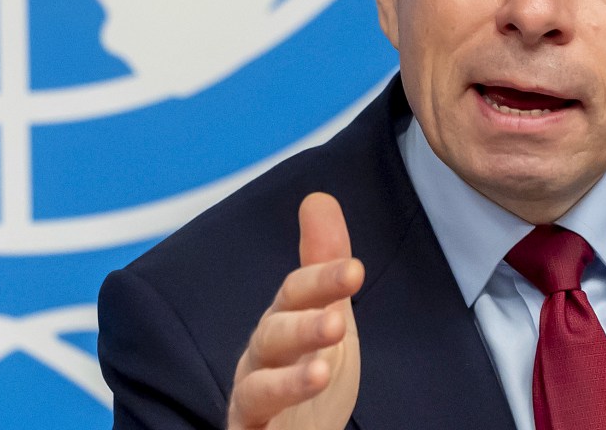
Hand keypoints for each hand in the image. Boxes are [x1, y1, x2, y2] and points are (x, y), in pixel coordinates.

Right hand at [227, 192, 363, 429]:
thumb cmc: (306, 372)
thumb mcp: (325, 316)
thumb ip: (323, 264)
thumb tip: (318, 198)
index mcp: (281, 325)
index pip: (296, 295)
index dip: (323, 280)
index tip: (355, 271)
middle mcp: (260, 359)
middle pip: (273, 337)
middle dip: (302, 328)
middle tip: (337, 323)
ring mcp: (253, 400)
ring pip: (258, 388)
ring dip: (287, 382)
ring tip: (320, 373)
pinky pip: (250, 428)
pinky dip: (266, 426)